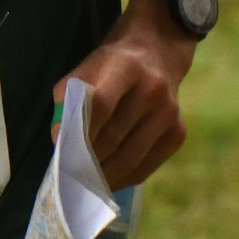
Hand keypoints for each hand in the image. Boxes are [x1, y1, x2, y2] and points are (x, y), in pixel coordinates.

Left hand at [58, 3, 194, 189]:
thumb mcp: (85, 71)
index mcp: (126, 67)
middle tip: (68, 178)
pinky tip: (107, 180)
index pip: (100, 105)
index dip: (79, 134)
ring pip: (129, 158)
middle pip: (113, 137)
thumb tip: (60, 141)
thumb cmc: (110, 67)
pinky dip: (123, 178)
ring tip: (85, 184)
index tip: (62, 154)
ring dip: (104, 176)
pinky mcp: (178, 133)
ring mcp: (169, 113)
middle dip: (87, 162)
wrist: (156, 54)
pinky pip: (146, 167)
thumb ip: (68, 101)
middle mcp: (153, 89)